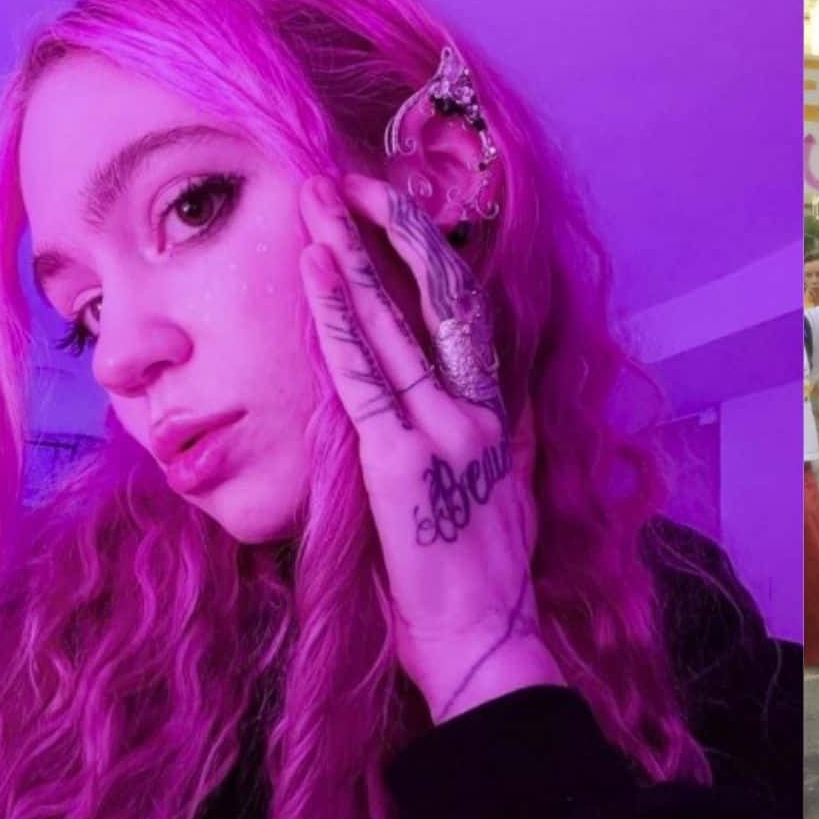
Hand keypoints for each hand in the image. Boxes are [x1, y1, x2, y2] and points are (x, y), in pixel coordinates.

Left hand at [297, 173, 558, 723]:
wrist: (484, 642)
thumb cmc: (477, 584)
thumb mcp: (503, 497)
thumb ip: (494, 441)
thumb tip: (490, 402)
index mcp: (497, 417)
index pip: (469, 313)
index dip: (432, 254)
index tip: (396, 206)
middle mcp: (479, 412)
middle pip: (442, 296)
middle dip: (395, 229)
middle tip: (349, 177)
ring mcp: (446, 432)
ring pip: (399, 323)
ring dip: (354, 253)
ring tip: (316, 200)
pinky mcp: (403, 462)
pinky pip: (364, 374)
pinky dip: (339, 316)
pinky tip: (316, 269)